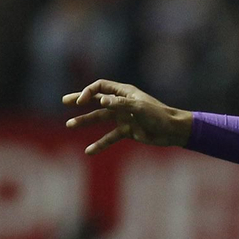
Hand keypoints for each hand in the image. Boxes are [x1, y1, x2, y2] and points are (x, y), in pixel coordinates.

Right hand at [63, 79, 191, 154]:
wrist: (173, 131)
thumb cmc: (159, 115)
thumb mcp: (139, 107)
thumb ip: (119, 104)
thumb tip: (101, 101)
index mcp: (125, 92)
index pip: (101, 87)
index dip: (88, 92)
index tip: (80, 102)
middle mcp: (122, 103)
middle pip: (97, 100)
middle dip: (81, 100)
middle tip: (65, 101)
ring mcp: (124, 117)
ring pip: (100, 118)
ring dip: (85, 121)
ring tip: (70, 125)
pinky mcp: (128, 131)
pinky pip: (110, 137)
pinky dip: (100, 143)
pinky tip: (89, 151)